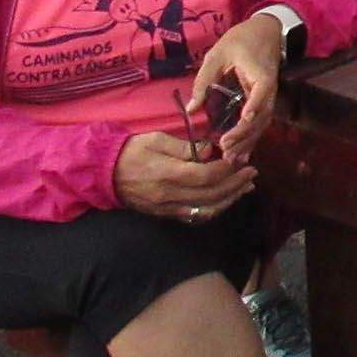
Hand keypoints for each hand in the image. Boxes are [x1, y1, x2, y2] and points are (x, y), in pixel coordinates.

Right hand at [114, 130, 253, 221]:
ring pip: (206, 209)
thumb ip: (184, 146)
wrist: (104, 173)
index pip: (206, 176)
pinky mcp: (165, 214)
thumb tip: (209, 150)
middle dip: (235, 185)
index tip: (241, 161)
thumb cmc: (130, 151)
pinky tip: (225, 200)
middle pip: (211, 195)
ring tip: (245, 187)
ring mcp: (167, 208)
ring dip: (229, 199)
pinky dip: (213, 210)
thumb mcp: (156, 139)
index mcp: (168, 174)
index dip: (227, 170)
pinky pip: (195, 216)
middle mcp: (170, 195)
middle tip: (252, 174)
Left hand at [189, 13, 284, 164]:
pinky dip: (251, 140)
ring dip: (247, 142)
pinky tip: (242, 155)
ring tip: (230, 159)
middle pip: (261, 117)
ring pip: (261, 125)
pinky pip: (259, 124)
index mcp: (261, 76)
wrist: (265, 31)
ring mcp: (268, 98)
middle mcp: (269, 91)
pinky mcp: (264, 103)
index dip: (253, 108)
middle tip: (225, 148)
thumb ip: (204, 81)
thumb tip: (191, 108)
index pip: (260, 94)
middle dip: (244, 134)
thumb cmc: (241, 40)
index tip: (243, 120)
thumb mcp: (218, 55)